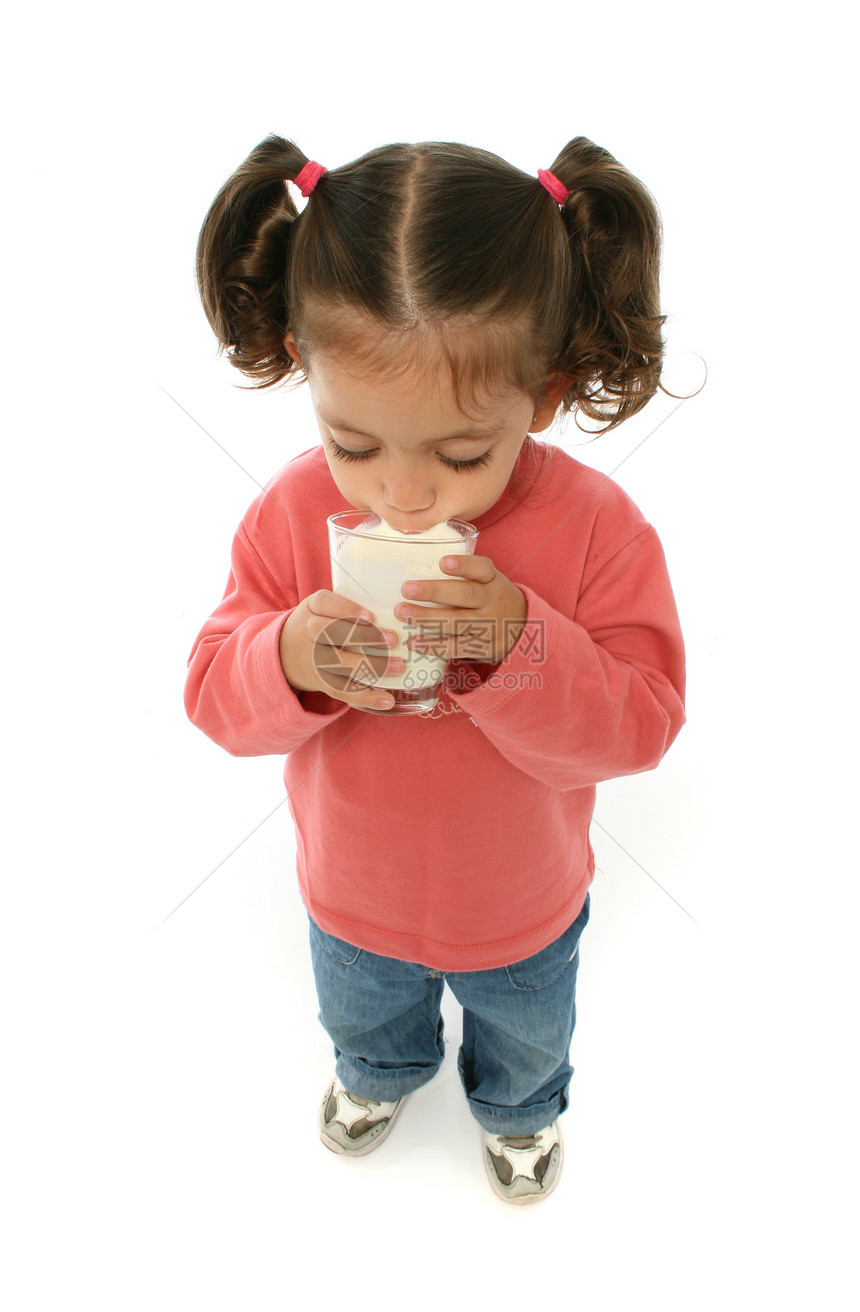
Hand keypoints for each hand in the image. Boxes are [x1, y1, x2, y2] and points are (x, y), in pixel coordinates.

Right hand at [280, 591, 402, 710]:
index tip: (370, 616)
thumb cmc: (321, 621)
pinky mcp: (321, 682)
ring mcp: (314, 659)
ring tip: (398, 666)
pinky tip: (387, 700)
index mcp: (313, 607)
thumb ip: (350, 606)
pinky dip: (366, 697)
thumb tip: (397, 612)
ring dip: (371, 667)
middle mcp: (308, 632)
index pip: (325, 604)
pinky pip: (343, 691)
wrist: (286, 650)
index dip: (346, 610)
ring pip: (340, 664)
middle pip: (331, 633)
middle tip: (393, 640)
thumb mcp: (325, 606)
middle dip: (363, 637)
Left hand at [394, 555, 526, 665]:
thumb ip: (463, 576)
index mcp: (492, 580)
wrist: (523, 630)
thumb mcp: (487, 583)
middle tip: (407, 588)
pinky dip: (434, 645)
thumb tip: (414, 566)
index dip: (463, 565)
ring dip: (427, 617)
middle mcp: (492, 601)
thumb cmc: (491, 600)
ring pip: (457, 622)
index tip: (443, 562)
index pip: (481, 568)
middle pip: (465, 595)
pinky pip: (456, 647)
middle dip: (435, 591)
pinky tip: (414, 642)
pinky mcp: (484, 647)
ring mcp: (489, 625)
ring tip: (403, 612)